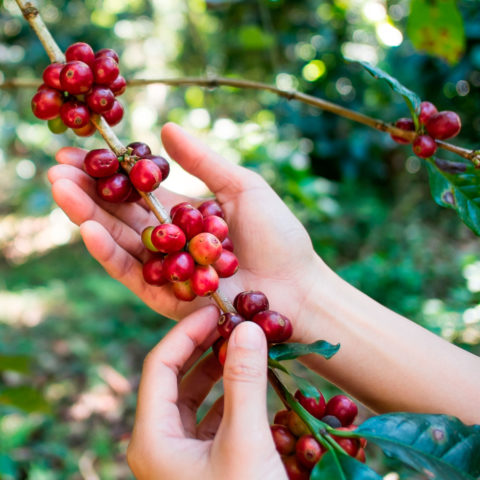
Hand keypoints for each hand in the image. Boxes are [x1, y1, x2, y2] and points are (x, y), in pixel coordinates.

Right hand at [48, 123, 329, 340]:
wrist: (298, 287)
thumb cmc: (278, 236)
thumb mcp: (242, 187)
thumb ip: (204, 161)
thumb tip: (166, 127)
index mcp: (185, 214)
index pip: (139, 190)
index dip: (109, 171)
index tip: (79, 150)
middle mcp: (170, 241)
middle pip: (122, 214)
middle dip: (88, 190)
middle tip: (55, 168)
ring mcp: (166, 270)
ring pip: (120, 240)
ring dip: (88, 216)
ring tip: (60, 189)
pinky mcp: (166, 298)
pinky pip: (133, 274)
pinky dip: (110, 252)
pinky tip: (89, 228)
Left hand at [127, 305, 286, 479]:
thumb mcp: (245, 440)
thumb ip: (244, 382)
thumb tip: (249, 327)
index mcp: (152, 438)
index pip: (159, 365)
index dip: (187, 332)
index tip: (216, 311)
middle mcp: (158, 444)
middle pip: (174, 378)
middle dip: (203, 346)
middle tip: (231, 322)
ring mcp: (179, 455)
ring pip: (193, 396)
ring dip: (217, 369)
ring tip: (243, 345)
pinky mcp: (203, 463)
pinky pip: (210, 416)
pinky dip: (229, 394)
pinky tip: (249, 380)